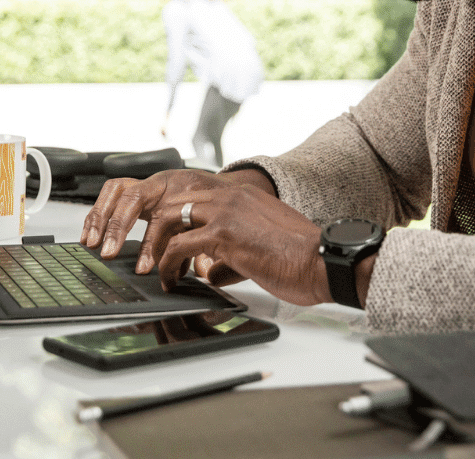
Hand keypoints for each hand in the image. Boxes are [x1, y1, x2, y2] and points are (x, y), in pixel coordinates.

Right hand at [81, 168, 233, 269]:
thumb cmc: (222, 208)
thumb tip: (202, 272)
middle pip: (132, 196)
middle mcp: (162, 183)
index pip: (161, 215)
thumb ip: (209, 249)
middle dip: (117, 225)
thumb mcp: (219, 229)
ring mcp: (148, 184)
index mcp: (185, 190)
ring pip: (116, 190)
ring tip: (91, 242)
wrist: (225, 188)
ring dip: (100, 216)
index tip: (143, 267)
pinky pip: (111, 194)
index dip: (151, 243)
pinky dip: (98, 213)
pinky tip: (91, 233)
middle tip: (108, 252)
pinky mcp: (137, 190)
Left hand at [151, 186, 330, 306]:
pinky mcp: (222, 236)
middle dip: (158, 231)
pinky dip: (167, 264)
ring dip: (156, 247)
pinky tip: (170, 279)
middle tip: (153, 254)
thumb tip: (210, 272)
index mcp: (241, 195)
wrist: (321, 261)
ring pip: (169, 220)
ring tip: (157, 268)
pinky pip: (178, 246)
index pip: (193, 198)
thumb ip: (231, 253)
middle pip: (174, 203)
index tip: (167, 240)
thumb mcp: (261, 244)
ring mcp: (224, 213)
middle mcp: (230, 196)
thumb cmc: (301, 257)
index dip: (175, 220)